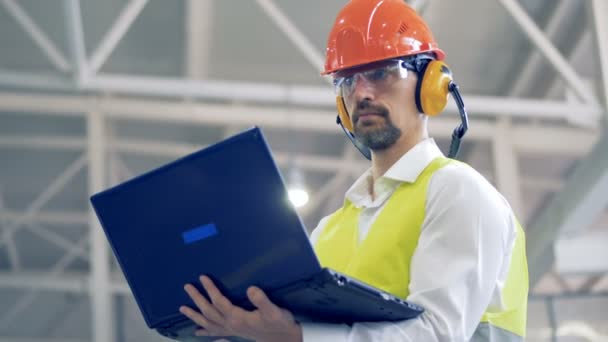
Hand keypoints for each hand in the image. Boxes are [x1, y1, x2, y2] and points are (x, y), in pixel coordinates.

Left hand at [179, 276, 301, 341]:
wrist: (284, 338)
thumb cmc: (279, 323)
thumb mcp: (274, 311)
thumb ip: (262, 300)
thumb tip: (251, 289)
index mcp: (238, 318)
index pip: (219, 301)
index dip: (210, 289)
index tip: (202, 277)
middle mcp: (231, 325)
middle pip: (209, 311)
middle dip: (197, 299)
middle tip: (187, 287)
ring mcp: (231, 330)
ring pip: (208, 323)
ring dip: (195, 315)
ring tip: (182, 309)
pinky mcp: (234, 333)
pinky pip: (215, 332)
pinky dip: (204, 331)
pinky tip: (196, 331)